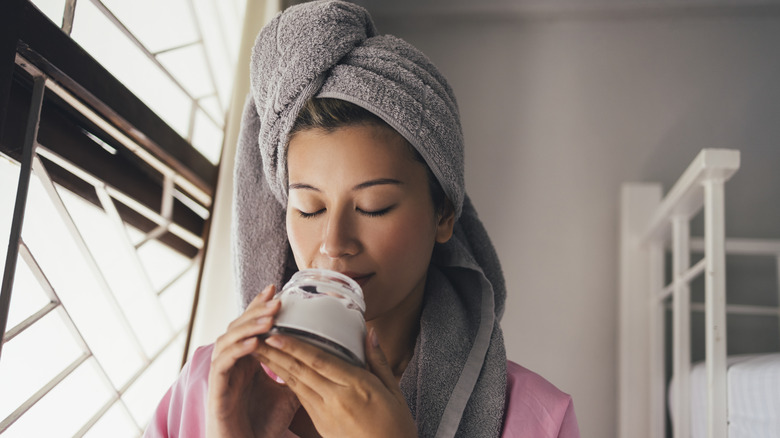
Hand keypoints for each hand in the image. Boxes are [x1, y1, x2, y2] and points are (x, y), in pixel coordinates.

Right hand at [207, 284, 300, 437]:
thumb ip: (298, 372)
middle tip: (276, 297)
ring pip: (228, 339)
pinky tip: (255, 343)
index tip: (277, 288)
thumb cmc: (264, 423)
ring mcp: (222, 374)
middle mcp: (231, 362)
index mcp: (247, 359)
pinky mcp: (216, 389)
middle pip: (238, 326)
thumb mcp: (289, 393)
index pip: (251, 324)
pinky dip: (238, 351)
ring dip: (248, 327)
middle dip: (256, 310)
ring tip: (269, 318)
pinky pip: (223, 364)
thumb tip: (323, 356)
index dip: (261, 306)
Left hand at [257, 328, 417, 437]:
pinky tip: (277, 370)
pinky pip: (301, 398)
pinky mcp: (321, 424)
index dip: (295, 347)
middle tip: (255, 336)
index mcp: (357, 386)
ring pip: (296, 384)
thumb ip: (378, 361)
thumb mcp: (393, 390)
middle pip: (301, 371)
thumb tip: (370, 333)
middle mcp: (337, 398)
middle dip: (276, 353)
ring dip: (275, 366)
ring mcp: (326, 413)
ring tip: (259, 350)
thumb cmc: (396, 426)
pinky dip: (287, 381)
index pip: (319, 361)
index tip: (277, 334)